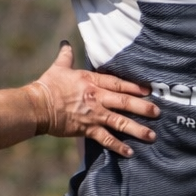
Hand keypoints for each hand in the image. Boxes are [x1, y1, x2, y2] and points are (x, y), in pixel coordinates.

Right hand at [28, 43, 158, 156]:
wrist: (37, 105)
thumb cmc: (47, 86)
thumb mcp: (59, 68)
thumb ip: (66, 56)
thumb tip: (65, 43)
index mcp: (91, 81)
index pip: (117, 83)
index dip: (134, 87)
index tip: (148, 90)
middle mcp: (96, 97)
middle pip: (124, 102)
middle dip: (143, 107)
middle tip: (158, 112)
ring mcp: (93, 114)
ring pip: (120, 122)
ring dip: (137, 129)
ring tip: (152, 136)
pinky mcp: (87, 129)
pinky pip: (106, 139)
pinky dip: (118, 146)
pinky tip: (130, 152)